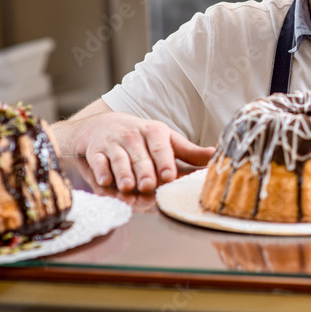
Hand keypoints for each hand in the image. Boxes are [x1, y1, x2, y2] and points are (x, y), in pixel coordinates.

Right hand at [53, 101, 214, 192]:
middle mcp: (133, 136)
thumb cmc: (140, 137)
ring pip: (119, 160)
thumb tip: (215, 156)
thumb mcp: (166, 139)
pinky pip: (97, 161)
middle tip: (148, 186)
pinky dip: (100, 172)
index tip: (169, 176)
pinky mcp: (95, 151)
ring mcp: (113, 143)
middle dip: (144, 172)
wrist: (102, 125)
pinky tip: (105, 181)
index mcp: (154, 132)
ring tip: (128, 187)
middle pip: (140, 157)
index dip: (165, 162)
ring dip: (123, 174)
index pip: (161, 148)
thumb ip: (188, 151)